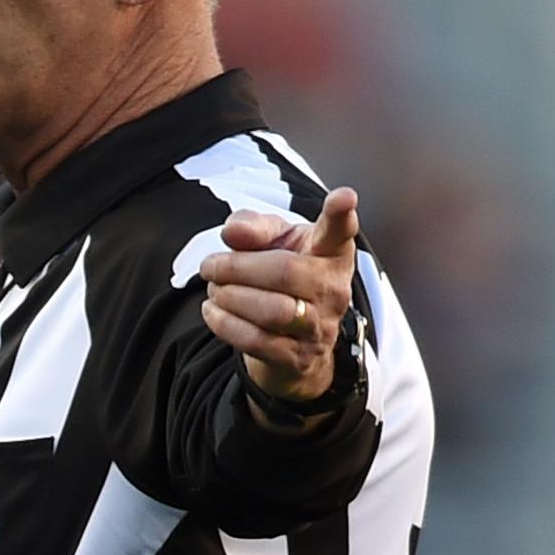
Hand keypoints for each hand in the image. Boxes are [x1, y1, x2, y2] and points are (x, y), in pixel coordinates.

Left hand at [198, 185, 357, 401]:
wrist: (292, 340)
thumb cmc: (283, 275)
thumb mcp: (272, 242)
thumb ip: (252, 227)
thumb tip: (232, 232)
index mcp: (331, 252)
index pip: (339, 231)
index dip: (341, 214)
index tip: (344, 197)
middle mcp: (334, 288)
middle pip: (285, 272)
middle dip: (236, 267)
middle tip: (210, 265)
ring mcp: (320, 326)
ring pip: (273, 310)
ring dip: (230, 297)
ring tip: (214, 289)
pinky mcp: (298, 357)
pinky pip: (257, 341)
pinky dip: (225, 324)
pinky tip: (212, 311)